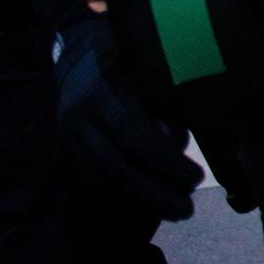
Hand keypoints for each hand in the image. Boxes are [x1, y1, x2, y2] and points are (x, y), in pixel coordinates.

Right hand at [52, 16, 201, 220]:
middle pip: (117, 166)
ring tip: (176, 209)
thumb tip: (180, 138)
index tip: (196, 177)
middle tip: (188, 206)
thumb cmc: (126, 54)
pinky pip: (92, 180)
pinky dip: (121, 195)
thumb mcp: (146, 63)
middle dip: (155, 191)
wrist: (74, 55)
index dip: (165, 162)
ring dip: (141, 199)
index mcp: (104, 90)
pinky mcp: (67, 149)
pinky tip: (148, 202)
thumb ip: (165, 96)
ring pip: (102, 179)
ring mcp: (70, 136)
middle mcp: (81, 117)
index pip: (133, 135)